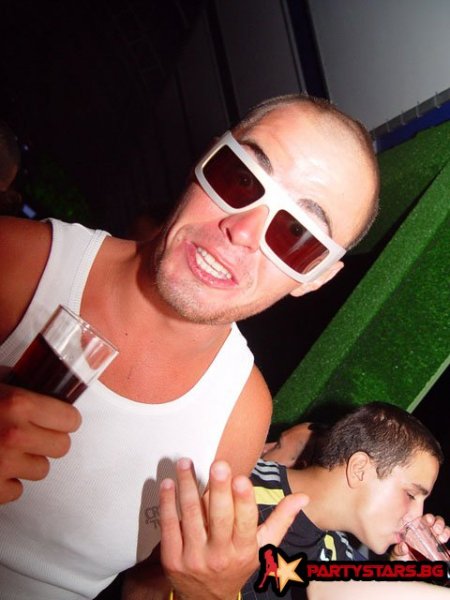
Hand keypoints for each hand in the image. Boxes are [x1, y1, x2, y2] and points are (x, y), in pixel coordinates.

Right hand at [0, 382, 80, 502]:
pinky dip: (7, 482)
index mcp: (18, 404)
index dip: (63, 419)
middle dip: (48, 441)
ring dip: (28, 462)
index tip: (56, 418)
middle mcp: (14, 435)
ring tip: (7, 450)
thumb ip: (19, 382)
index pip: (71, 419)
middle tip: (30, 434)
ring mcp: (3, 465)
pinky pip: (16, 490)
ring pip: (42, 470)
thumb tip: (44, 378)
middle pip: (62, 447)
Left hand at [160, 458, 307, 599]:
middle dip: (218, 490)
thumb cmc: (238, 565)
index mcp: (244, 549)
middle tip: (217, 464)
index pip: (245, 523)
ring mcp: (194, 557)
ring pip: (190, 516)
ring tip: (184, 463)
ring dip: (187, 487)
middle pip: (219, 518)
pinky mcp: (172, 558)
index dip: (244, 501)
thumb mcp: (262, 547)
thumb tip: (304, 497)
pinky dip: (167, 503)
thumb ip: (281, 520)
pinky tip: (168, 483)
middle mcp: (220, 555)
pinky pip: (168, 526)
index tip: (242, 478)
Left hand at [391, 513, 449, 559]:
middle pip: (435, 522)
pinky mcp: (439, 552)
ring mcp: (433, 542)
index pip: (423, 519)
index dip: (428, 518)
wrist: (408, 572)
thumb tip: (404, 546)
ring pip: (443, 531)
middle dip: (438, 523)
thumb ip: (399, 550)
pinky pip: (446, 549)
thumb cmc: (401, 559)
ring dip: (445, 532)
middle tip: (436, 530)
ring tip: (442, 538)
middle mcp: (425, 533)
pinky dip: (448, 550)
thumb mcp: (397, 554)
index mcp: (415, 530)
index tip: (429, 521)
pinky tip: (448, 552)